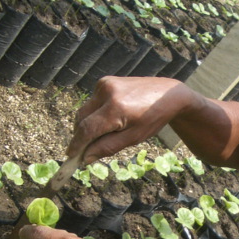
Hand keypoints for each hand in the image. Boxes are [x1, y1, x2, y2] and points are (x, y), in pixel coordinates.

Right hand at [66, 76, 196, 162]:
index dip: (77, 144)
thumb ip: (107, 147)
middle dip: (80, 136)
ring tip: (101, 135)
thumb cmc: (153, 118)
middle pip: (81, 119)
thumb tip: (85, 158)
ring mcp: (104, 84)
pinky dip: (94, 114)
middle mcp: (107, 92)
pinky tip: (109, 119)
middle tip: (84, 151)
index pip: (87, 129)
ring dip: (87, 125)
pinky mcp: (105, 81)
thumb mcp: (133, 138)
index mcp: (116, 108)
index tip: (71, 157)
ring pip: (85, 110)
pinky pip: (92, 102)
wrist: (167, 94)